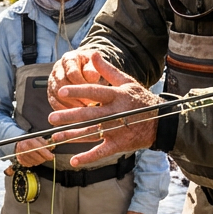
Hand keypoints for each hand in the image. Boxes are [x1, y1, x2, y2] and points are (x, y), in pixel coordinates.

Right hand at [10, 137, 54, 170]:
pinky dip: (32, 163)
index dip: (47, 154)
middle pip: (38, 158)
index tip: (51, 156)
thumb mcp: (38, 138)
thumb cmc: (30, 139)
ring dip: (38, 161)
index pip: (41, 150)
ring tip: (39, 157)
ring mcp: (21, 154)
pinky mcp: (19, 159)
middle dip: (43, 159)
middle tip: (45, 157)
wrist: (19, 141)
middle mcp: (25, 147)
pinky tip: (33, 159)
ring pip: (34, 162)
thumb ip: (45, 143)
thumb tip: (52, 147)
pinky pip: (28, 164)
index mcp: (30, 141)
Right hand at [48, 48, 107, 110]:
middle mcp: (57, 69)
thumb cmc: (92, 68)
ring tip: (82, 111)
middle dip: (74, 96)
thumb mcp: (95, 66)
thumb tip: (93, 76)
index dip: (81, 85)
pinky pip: (54, 103)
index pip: (71, 73)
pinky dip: (64, 111)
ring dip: (69, 104)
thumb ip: (94, 70)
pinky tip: (74, 117)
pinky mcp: (51, 94)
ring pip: (56, 95)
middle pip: (61, 84)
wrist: (86, 71)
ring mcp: (52, 82)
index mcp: (69, 59)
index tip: (92, 94)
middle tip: (87, 105)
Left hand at [48, 52, 159, 169]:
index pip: (94, 92)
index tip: (61, 91)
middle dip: (69, 117)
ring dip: (73, 136)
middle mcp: (116, 113)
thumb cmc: (140, 99)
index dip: (78, 91)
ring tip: (56, 136)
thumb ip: (107, 69)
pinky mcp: (118, 144)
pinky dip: (87, 157)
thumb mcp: (127, 82)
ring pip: (91, 133)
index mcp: (117, 96)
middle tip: (51, 118)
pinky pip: (101, 152)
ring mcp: (117, 130)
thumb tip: (92, 53)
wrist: (160, 122)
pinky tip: (73, 160)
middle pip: (89, 115)